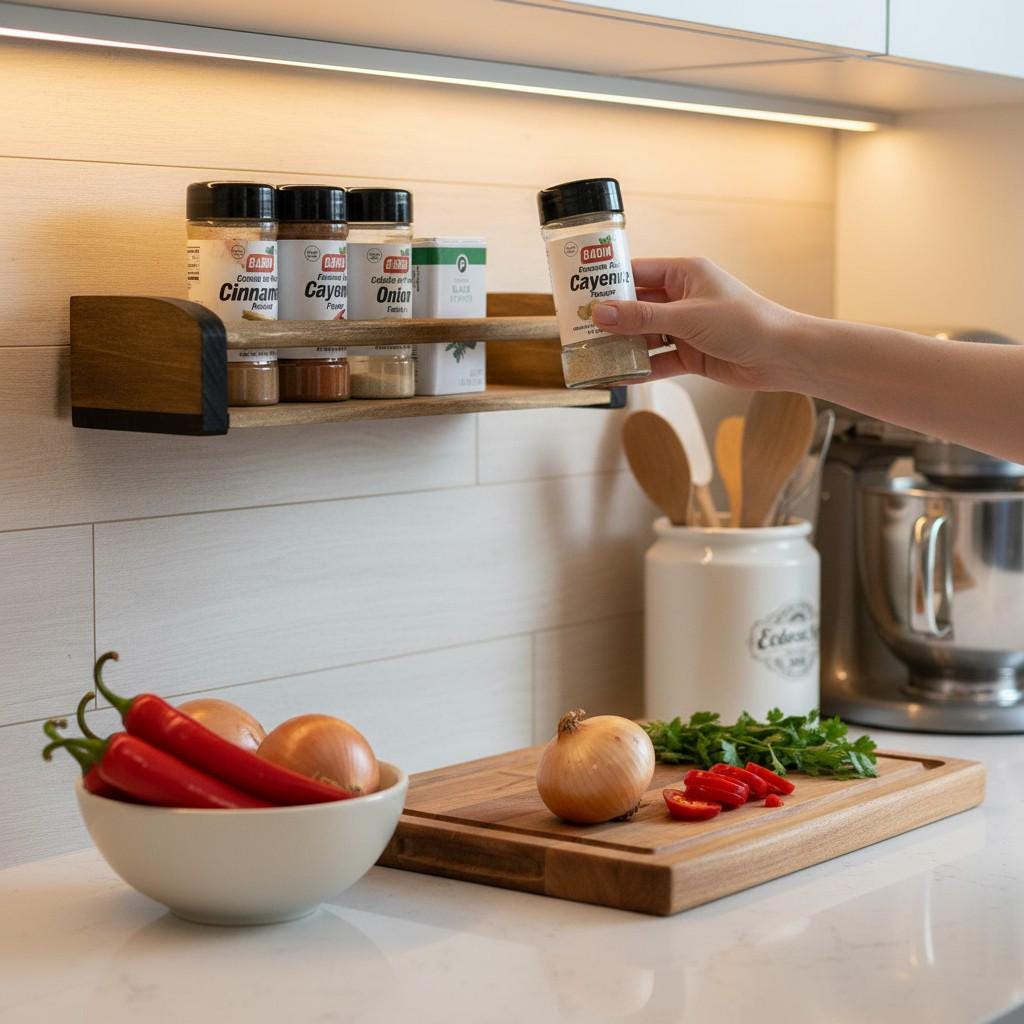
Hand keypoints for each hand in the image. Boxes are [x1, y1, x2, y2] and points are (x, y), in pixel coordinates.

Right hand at [591, 257, 802, 389]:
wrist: (781, 356)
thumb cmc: (743, 322)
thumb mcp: (687, 317)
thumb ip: (642, 317)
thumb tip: (599, 313)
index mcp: (684, 274)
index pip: (638, 273)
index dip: (609, 283)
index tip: (580, 293)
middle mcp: (683, 298)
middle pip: (637, 307)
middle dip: (611, 319)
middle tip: (579, 328)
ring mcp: (686, 328)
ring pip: (645, 335)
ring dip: (624, 346)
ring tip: (593, 355)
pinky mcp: (691, 355)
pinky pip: (659, 360)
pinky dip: (642, 368)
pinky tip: (620, 376)